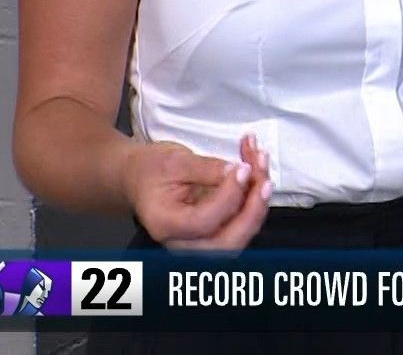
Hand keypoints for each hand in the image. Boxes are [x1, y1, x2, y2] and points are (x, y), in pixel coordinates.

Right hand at [122, 136, 271, 250]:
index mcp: (165, 224)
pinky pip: (242, 223)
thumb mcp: (174, 160)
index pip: (205, 222)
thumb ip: (207, 168)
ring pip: (241, 234)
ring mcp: (201, 242)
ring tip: (260, 162)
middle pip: (229, 242)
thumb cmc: (150, 169)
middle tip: (263, 178)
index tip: (242, 168)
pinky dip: (254, 197)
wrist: (139, 177)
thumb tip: (239, 172)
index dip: (229, 196)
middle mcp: (183, 242)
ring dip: (258, 199)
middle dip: (253, 208)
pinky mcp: (216, 234)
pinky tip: (256, 169)